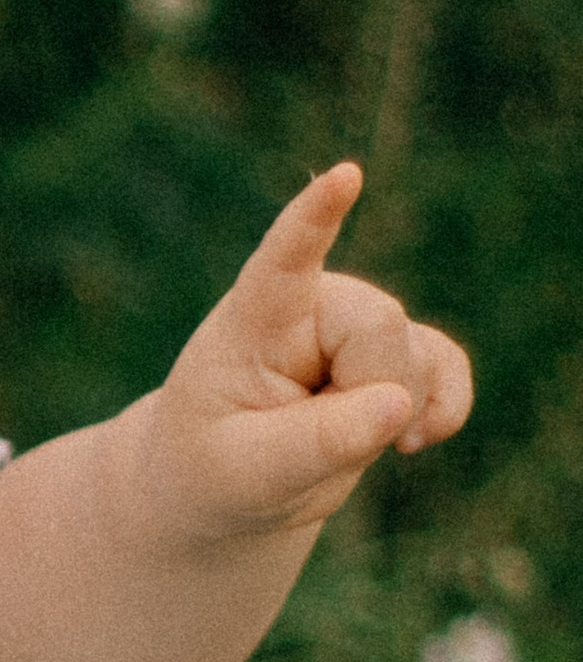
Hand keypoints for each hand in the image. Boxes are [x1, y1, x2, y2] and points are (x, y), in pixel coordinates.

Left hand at [150, 160, 473, 539]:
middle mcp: (314, 305)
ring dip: (389, 420)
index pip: (286, 259)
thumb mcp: (247, 472)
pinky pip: (448, 368)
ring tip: (323, 439)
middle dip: (364, 397)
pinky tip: (412, 442)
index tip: (344, 176)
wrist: (226, 485)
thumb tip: (400, 403)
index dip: (316, 217)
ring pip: (419, 358)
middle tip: (301, 438)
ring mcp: (358, 325)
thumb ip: (318, 441)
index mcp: (254, 319)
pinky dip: (443, 410)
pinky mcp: (396, 355)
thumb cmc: (214, 470)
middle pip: (381, 328)